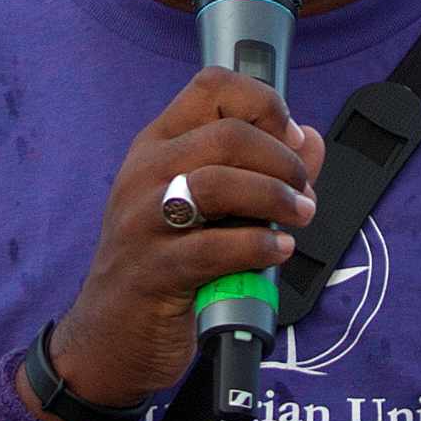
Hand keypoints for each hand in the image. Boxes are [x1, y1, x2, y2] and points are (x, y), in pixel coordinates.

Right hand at [42, 70, 325, 420]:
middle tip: (303, 192)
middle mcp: (146, 172)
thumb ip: (262, 169)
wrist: (110, 334)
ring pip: (221, 183)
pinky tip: (276, 252)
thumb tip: (310, 139)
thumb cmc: (164, 263)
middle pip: (228, 134)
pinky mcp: (155, 270)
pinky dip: (259, 247)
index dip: (264, 103)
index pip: (213, 86)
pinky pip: (215, 248)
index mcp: (158, 144)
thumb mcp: (207, 206)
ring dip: (276, 199)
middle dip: (283, 161)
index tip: (290, 136)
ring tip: (298, 218)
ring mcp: (144, 220)